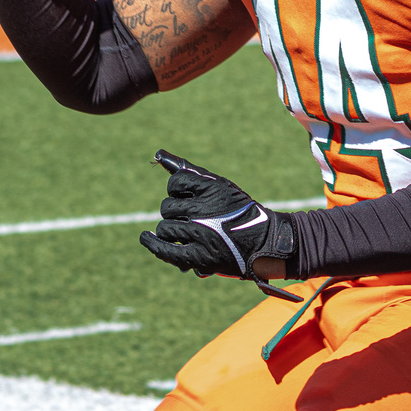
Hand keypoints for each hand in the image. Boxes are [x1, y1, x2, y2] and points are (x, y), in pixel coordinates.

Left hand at [139, 150, 299, 301]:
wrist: (265, 242)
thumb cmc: (240, 211)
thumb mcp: (221, 186)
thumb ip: (190, 172)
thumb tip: (158, 153)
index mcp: (212, 189)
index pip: (175, 183)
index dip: (177, 190)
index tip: (186, 196)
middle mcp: (204, 211)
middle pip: (167, 207)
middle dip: (175, 212)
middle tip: (192, 218)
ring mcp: (200, 235)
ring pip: (164, 227)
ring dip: (170, 230)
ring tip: (185, 233)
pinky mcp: (199, 257)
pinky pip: (165, 249)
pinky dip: (152, 243)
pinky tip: (145, 238)